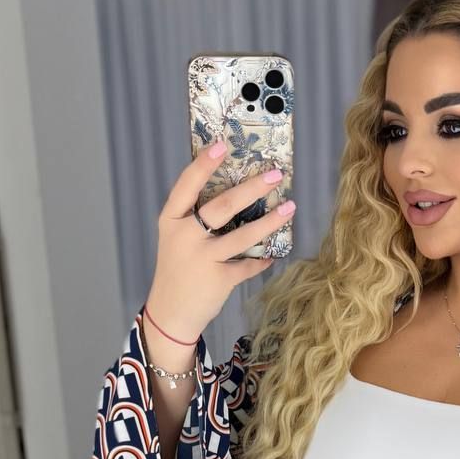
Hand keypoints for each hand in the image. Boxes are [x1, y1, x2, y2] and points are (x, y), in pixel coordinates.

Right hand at [145, 140, 296, 340]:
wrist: (170, 313)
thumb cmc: (177, 269)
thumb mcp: (177, 238)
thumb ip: (195, 218)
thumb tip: (235, 194)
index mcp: (171, 220)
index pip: (186, 186)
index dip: (203, 165)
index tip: (221, 145)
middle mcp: (185, 236)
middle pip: (222, 206)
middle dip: (252, 188)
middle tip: (275, 175)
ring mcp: (203, 258)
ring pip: (243, 235)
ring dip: (270, 221)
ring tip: (289, 207)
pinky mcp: (220, 279)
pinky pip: (249, 264)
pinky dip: (263, 260)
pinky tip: (274, 255)